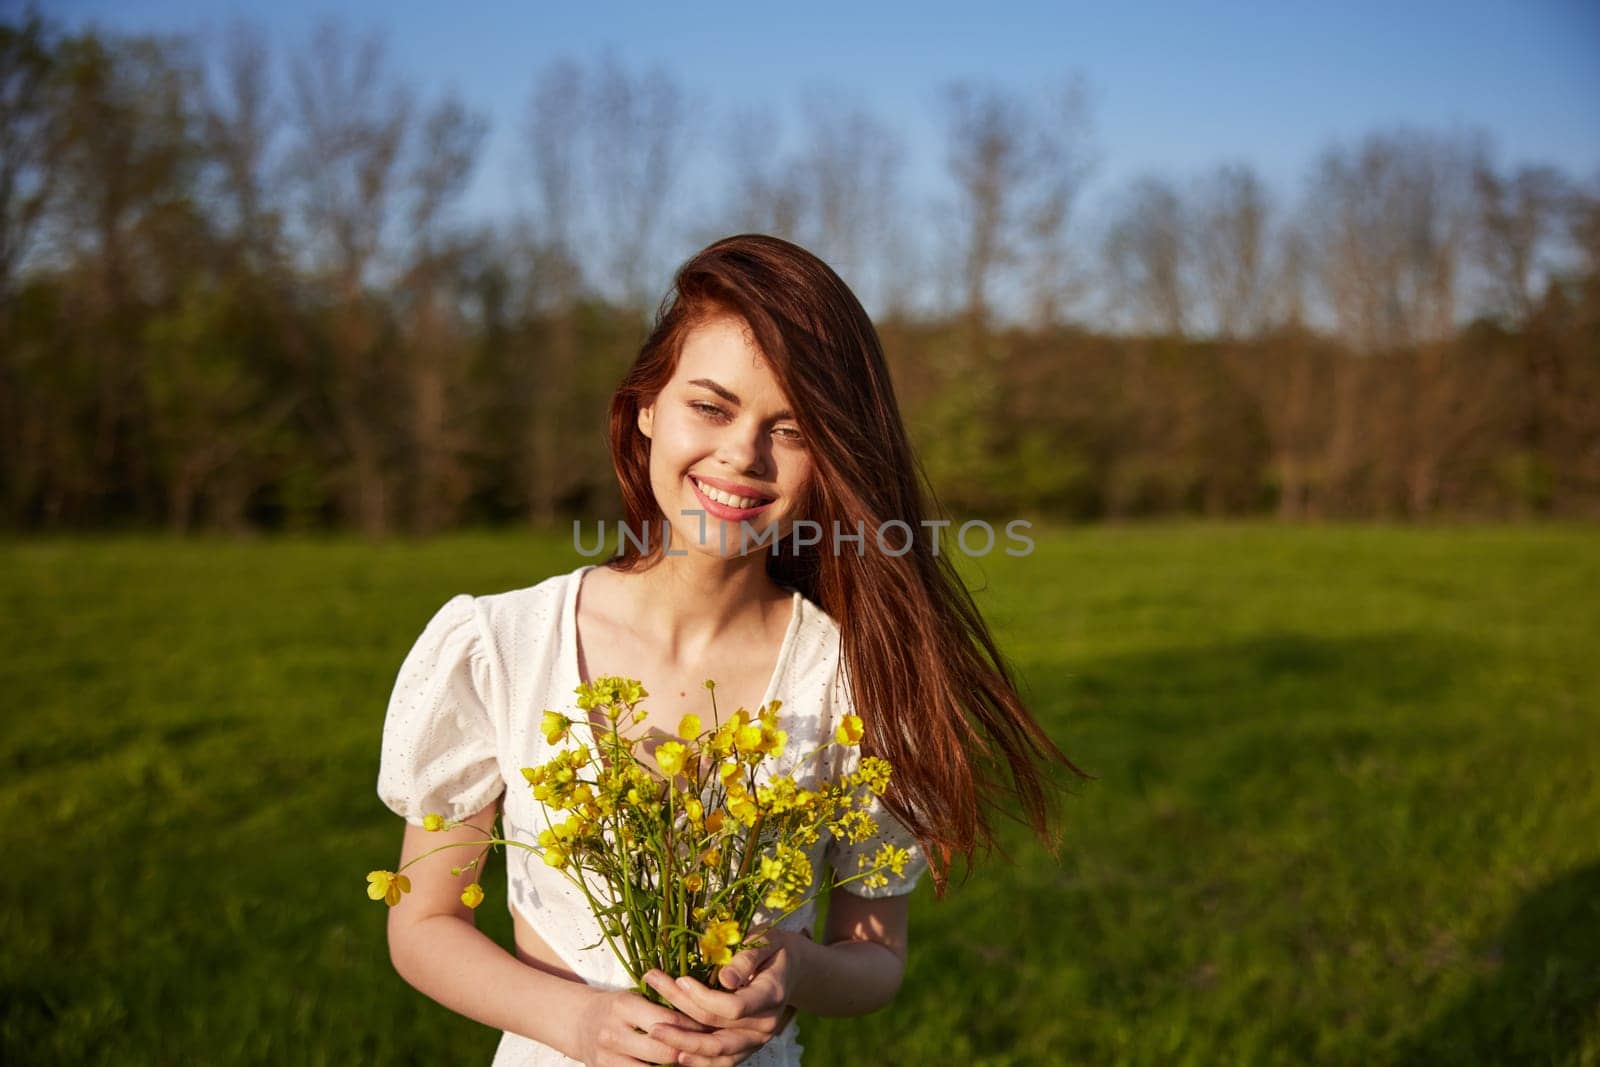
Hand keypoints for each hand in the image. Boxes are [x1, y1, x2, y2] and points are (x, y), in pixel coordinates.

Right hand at [573, 987, 715, 1066]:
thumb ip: (663, 1007)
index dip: (694, 1028)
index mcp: (624, 1006)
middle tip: (709, 1052)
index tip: (712, 1030)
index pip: (669, 1021)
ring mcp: (607, 1058)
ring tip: (693, 1062)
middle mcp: (613, 1033)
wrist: (578, 1022)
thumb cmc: (617, 1007)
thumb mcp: (636, 997)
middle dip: (688, 1053)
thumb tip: (704, 1019)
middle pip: (662, 1051)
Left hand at [642, 929, 804, 1066]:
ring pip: (717, 1056)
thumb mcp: (764, 942)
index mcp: (771, 996)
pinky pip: (720, 1062)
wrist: (792, 969)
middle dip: (682, 1032)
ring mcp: (756, 1040)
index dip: (703, 997)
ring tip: (657, 1039)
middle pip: (719, 1040)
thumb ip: (746, 958)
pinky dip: (696, 1060)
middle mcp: (765, 1026)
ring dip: (684, 1049)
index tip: (680, 980)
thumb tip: (725, 978)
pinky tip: (674, 1052)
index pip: (733, 1008)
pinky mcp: (746, 1047)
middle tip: (652, 1024)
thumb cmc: (773, 949)